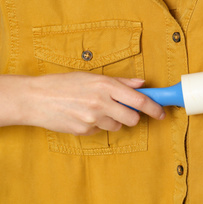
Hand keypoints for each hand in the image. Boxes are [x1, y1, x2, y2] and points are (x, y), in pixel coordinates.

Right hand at [0, 73, 164, 134]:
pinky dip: (97, 125)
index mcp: (106, 86)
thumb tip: (142, 83)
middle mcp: (101, 103)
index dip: (154, 108)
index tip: (162, 113)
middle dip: (133, 116)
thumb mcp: (93, 77)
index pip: (139, 100)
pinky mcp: (84, 131)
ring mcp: (92, 119)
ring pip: (117, 126)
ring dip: (113, 120)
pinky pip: (101, 131)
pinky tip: (84, 115)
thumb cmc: (64, 84)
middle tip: (124, 109)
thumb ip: (120, 82)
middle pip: (133, 118)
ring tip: (95, 109)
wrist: (36, 98)